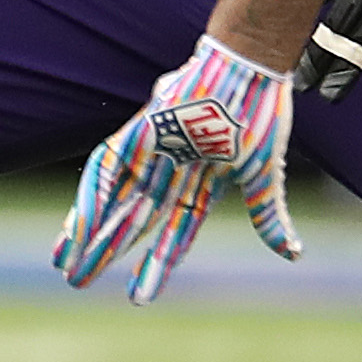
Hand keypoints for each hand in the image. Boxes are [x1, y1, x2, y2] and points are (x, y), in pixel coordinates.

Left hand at [56, 37, 299, 304]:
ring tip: (66, 265)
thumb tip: (295, 256)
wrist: (248, 64)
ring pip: (112, 199)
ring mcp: (153, 152)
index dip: (155, 265)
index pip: (174, 233)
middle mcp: (171, 172)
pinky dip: (91, 198)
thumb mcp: (264, 176)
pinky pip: (105, 168)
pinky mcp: (138, 131)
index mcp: (202, 185)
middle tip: (77, 283)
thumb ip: (269, 217)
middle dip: (106, 252)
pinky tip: (77, 227)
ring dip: (88, 232)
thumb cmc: (261, 114)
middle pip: (133, 220)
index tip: (137, 298)